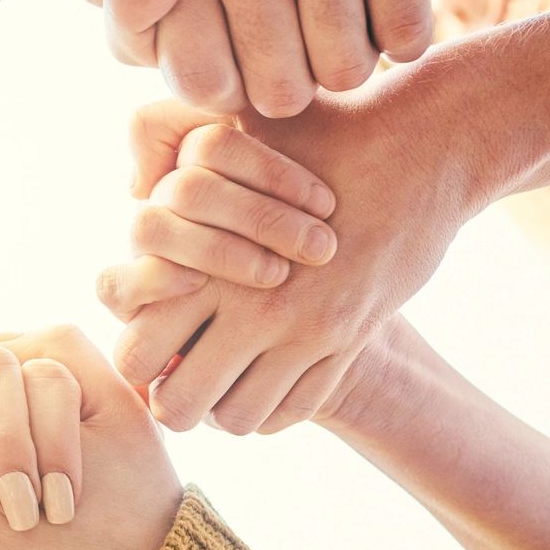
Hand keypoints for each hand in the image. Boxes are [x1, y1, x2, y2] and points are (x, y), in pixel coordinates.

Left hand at [88, 0, 443, 114]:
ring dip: (355, 59)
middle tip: (309, 53)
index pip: (196, 75)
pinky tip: (402, 2)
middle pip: (274, 90)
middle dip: (295, 82)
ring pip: (344, 68)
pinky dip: (408, 30)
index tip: (249, 51)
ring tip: (358, 32)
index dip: (230, 78)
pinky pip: (405, 28)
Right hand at [96, 99, 338, 309]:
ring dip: (218, 250)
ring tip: (277, 275)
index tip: (327, 204)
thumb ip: (303, 143)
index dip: (271, 172)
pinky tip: (203, 288)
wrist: (302, 317)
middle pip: (191, 185)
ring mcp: (142, 244)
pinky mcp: (128, 297)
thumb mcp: (315, 198)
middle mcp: (163, 195)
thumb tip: (287, 122)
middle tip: (319, 246)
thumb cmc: (310, 248)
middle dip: (259, 217)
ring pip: (151, 225)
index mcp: (201, 158)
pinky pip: (115, 281)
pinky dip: (157, 280)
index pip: (215, 142)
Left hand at [104, 68, 487, 435]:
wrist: (414, 153)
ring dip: (224, 406)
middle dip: (171, 399)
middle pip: (177, 407)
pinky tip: (268, 374)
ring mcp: (304, 332)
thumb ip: (171, 148)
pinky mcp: (347, 342)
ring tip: (224, 378)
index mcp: (205, 263)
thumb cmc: (316, 134)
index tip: (151, 346)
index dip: (136, 361)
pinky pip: (295, 409)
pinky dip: (274, 405)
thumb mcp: (236, 131)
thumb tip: (134, 181)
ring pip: (236, 418)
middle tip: (180, 376)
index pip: (135, 355)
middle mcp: (251, 307)